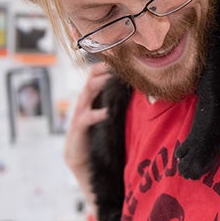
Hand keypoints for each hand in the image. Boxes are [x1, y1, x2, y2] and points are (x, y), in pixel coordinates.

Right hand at [64, 62, 110, 182]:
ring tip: (111, 79)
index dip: (106, 66)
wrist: (85, 162)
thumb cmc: (101, 136)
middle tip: (117, 64)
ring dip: (99, 85)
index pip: (96, 75)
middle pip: (91, 79)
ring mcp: (79, 114)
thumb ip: (119, 103)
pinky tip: (107, 112)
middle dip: (102, 70)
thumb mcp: (110, 117)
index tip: (121, 59)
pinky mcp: (78, 129)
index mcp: (92, 98)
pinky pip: (86, 118)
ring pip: (86, 93)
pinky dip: (97, 114)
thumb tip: (141, 91)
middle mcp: (84, 102)